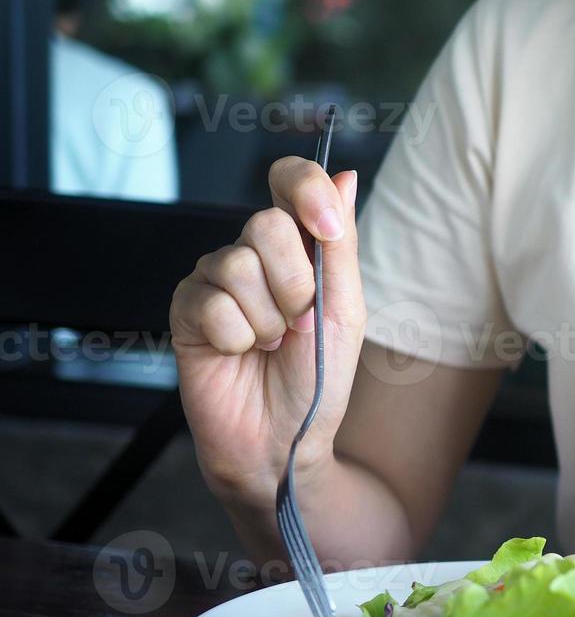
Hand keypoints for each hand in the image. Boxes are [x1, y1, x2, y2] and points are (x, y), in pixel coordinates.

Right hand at [170, 158, 366, 505]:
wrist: (283, 439)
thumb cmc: (318, 378)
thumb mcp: (344, 309)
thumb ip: (340, 244)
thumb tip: (345, 177)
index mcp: (298, 247)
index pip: (290, 180)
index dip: (305, 189)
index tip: (325, 229)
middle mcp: (254, 255)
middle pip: (266, 225)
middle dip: (294, 285)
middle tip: (297, 324)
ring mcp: (216, 279)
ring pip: (237, 265)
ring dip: (267, 319)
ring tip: (269, 344)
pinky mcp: (186, 309)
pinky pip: (211, 304)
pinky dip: (237, 338)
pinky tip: (240, 354)